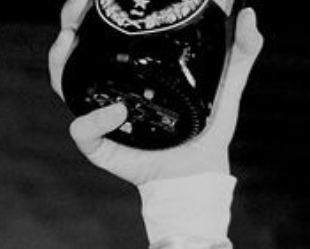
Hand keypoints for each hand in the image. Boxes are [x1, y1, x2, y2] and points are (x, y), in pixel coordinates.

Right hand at [49, 0, 264, 185]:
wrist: (203, 173)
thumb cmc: (209, 126)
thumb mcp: (229, 82)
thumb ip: (242, 50)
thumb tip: (249, 13)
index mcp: (131, 65)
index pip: (99, 27)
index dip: (88, 7)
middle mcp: (109, 84)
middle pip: (72, 47)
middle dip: (69, 22)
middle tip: (76, 11)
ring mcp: (100, 112)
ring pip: (63, 81)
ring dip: (60, 60)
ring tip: (70, 40)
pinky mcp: (101, 145)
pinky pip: (81, 129)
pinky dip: (92, 119)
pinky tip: (116, 110)